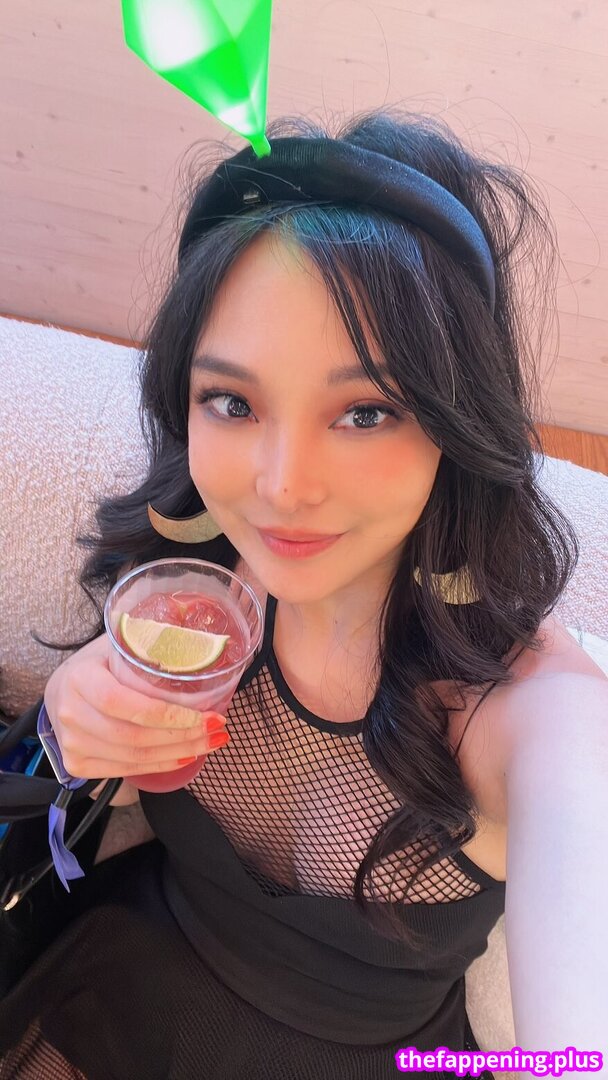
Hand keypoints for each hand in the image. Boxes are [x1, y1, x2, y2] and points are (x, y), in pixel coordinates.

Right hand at [43, 632, 228, 779]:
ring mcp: (72, 743)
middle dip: (183, 736)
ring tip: (208, 742)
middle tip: (217, 729)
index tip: (206, 714)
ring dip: (178, 752)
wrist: (60, 694)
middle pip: (133, 736)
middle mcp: (71, 713)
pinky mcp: (77, 765)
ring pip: (133, 758)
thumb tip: (195, 623)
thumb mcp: (115, 645)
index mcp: (80, 678)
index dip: (167, 714)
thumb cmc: (97, 667)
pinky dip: (160, 765)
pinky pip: (125, 770)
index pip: (122, 702)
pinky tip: (183, 755)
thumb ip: (147, 639)